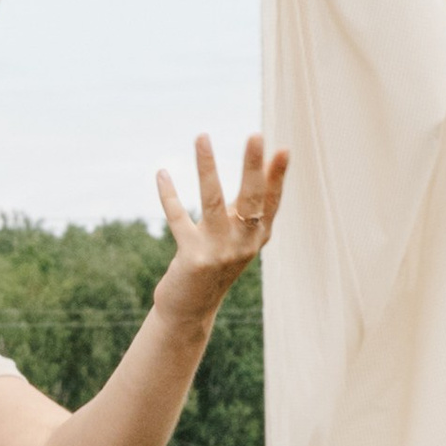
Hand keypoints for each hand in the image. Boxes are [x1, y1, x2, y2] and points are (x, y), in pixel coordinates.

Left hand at [154, 133, 286, 315]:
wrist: (190, 309)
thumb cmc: (215, 262)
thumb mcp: (236, 236)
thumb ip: (246, 206)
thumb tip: (261, 164)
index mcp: (258, 236)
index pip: (272, 201)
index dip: (277, 176)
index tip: (283, 149)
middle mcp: (243, 244)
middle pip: (251, 198)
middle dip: (253, 166)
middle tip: (256, 135)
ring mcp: (219, 252)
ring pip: (212, 201)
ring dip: (206, 166)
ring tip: (202, 137)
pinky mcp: (192, 258)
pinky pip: (178, 218)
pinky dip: (169, 195)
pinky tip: (162, 173)